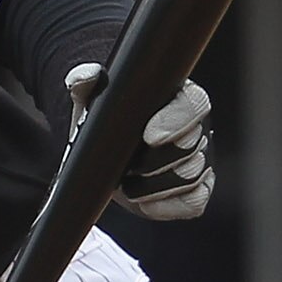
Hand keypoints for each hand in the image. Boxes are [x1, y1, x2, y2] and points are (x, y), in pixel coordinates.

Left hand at [66, 62, 213, 222]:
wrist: (106, 158)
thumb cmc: (107, 125)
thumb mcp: (92, 103)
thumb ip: (86, 85)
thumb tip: (85, 76)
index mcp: (177, 99)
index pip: (194, 104)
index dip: (176, 120)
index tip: (148, 136)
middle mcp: (194, 129)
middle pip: (193, 144)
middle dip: (157, 160)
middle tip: (129, 166)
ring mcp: (197, 161)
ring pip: (191, 176)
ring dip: (155, 185)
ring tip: (129, 182)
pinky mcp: (194, 192)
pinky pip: (193, 202)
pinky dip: (168, 205)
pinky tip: (144, 201)